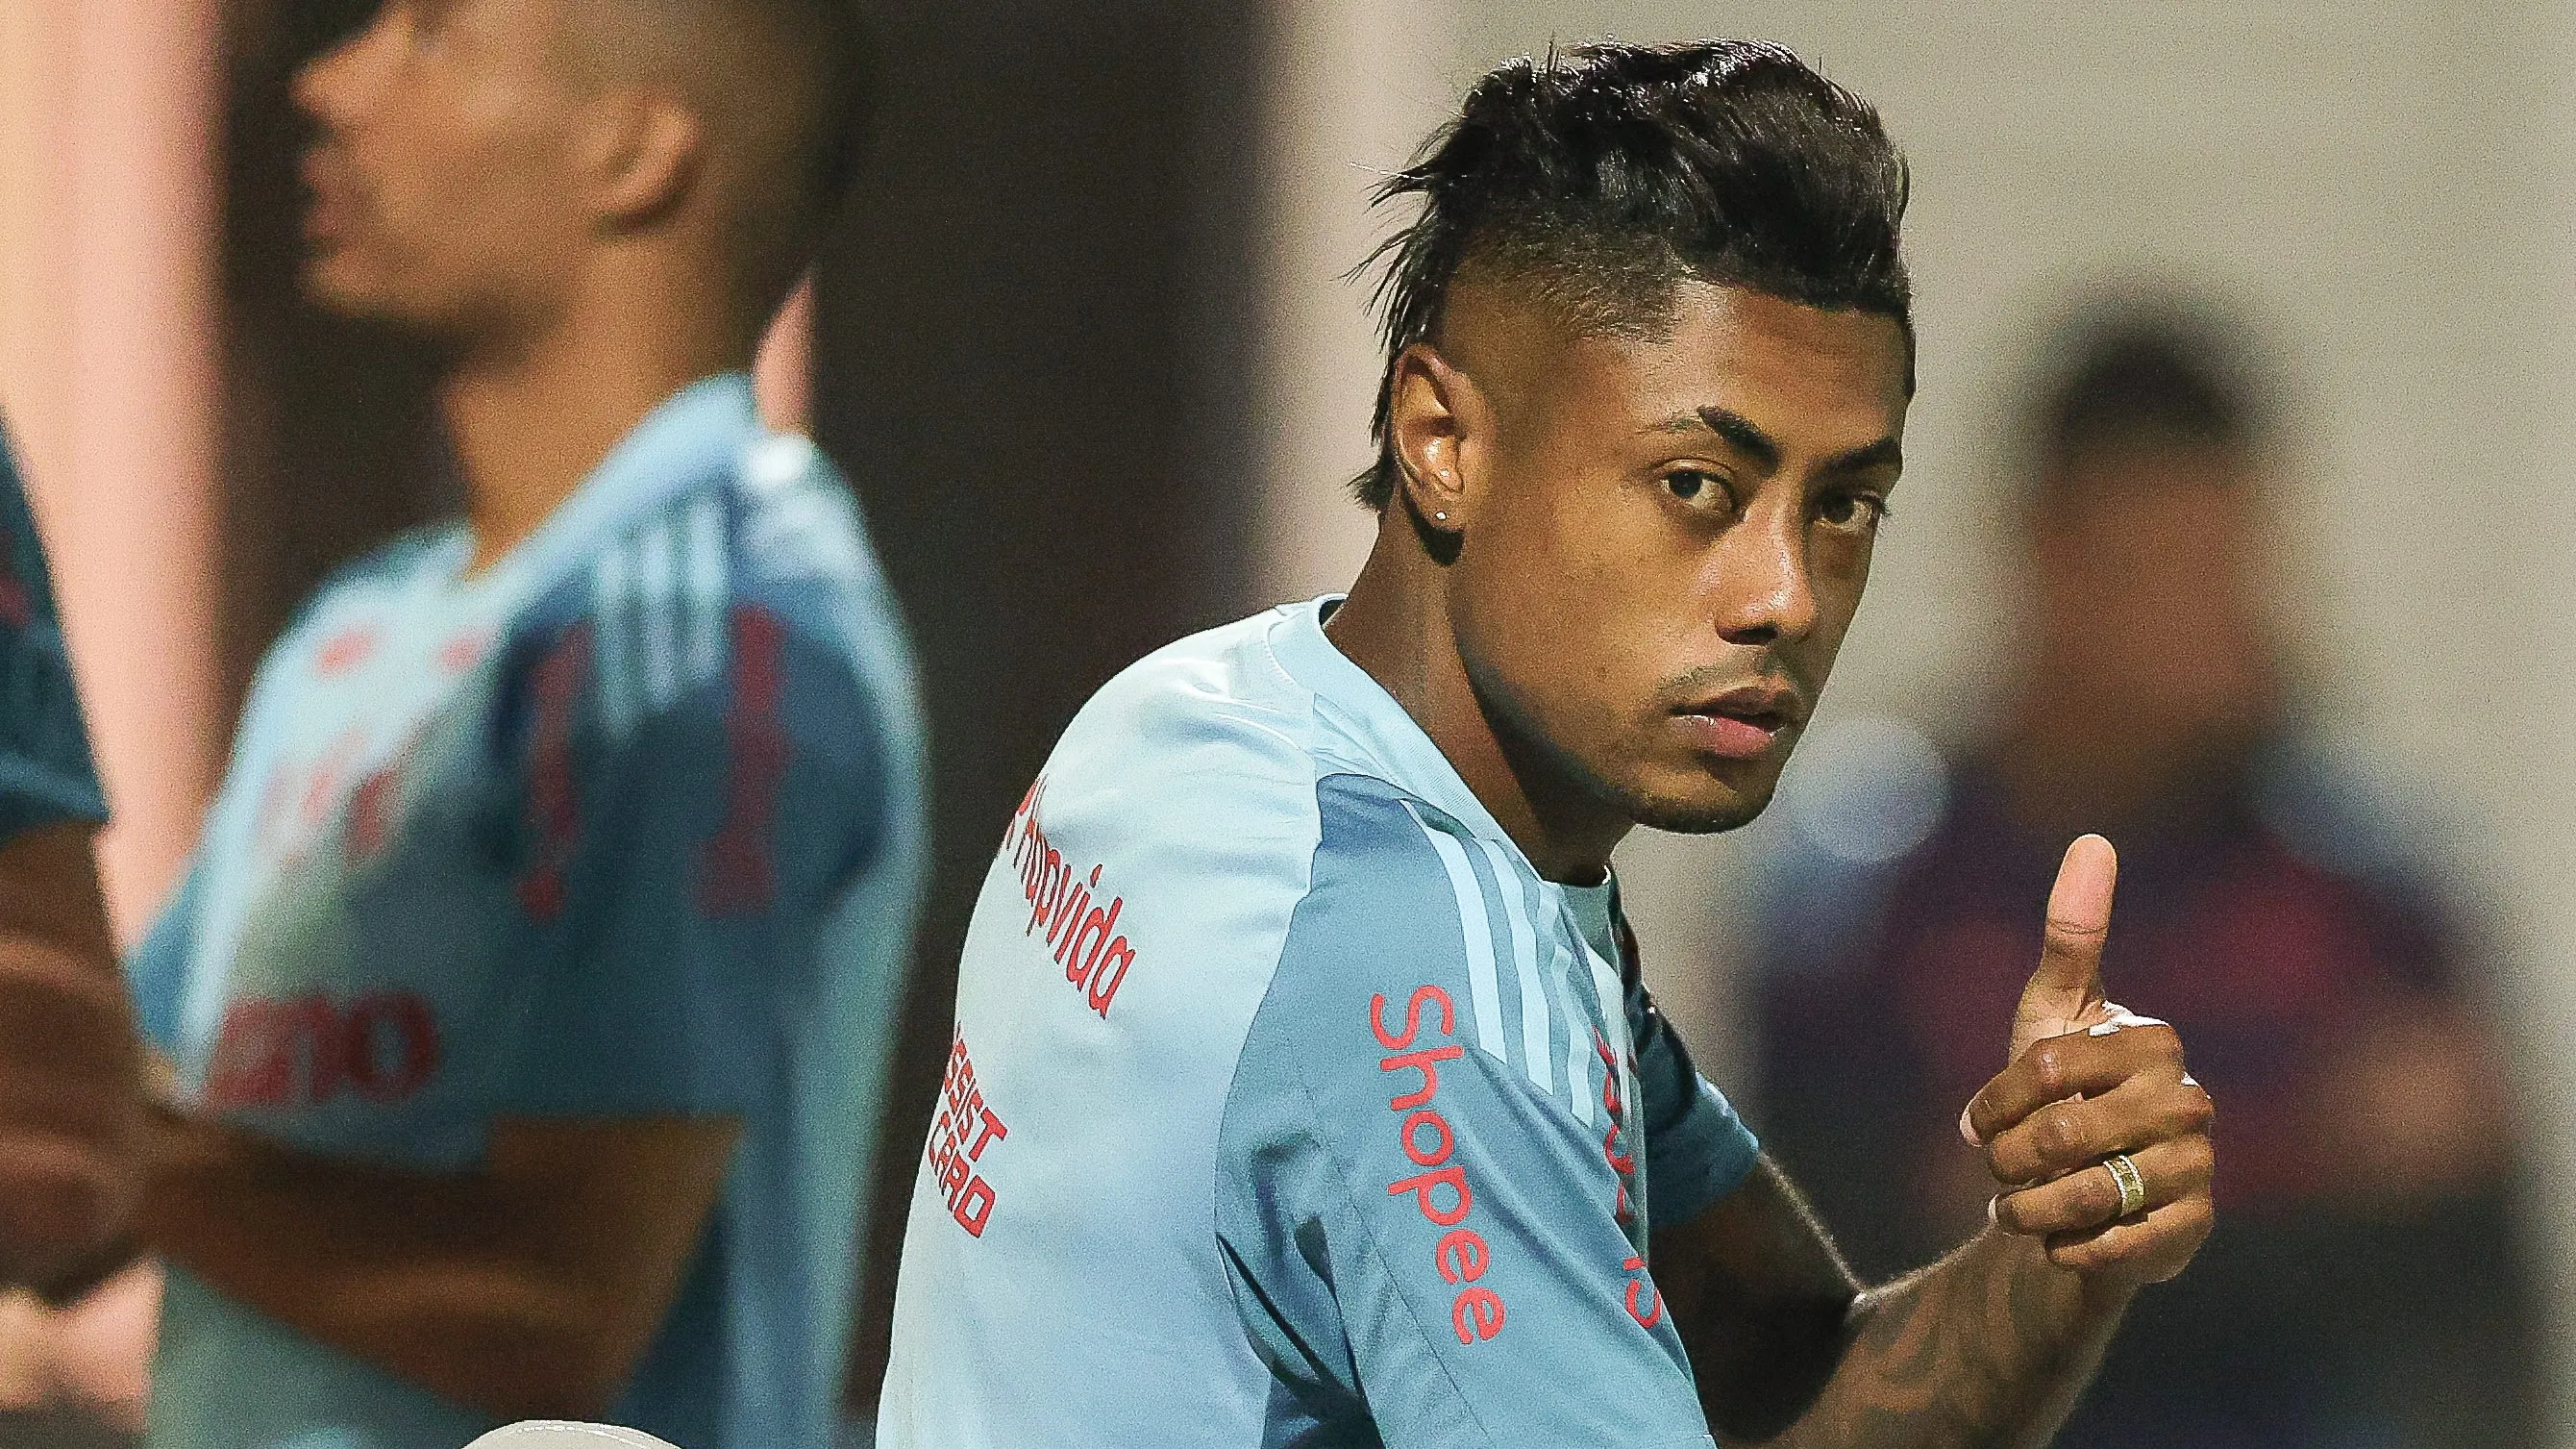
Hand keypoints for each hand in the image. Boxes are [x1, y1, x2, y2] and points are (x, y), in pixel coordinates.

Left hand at [1961, 836, 2214, 1286]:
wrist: (2077, 1195)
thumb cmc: (2058, 1094)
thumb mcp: (2051, 1014)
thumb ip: (2072, 933)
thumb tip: (2094, 839)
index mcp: (2152, 1041)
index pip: (2045, 1067)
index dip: (1994, 1104)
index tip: (1975, 1125)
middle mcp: (2190, 1100)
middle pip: (2062, 1133)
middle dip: (2010, 1160)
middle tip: (1999, 1171)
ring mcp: (2200, 1166)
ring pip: (2087, 1192)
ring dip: (2031, 1208)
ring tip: (2020, 1206)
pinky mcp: (2194, 1228)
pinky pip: (2114, 1245)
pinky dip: (2066, 1247)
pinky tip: (2058, 1239)